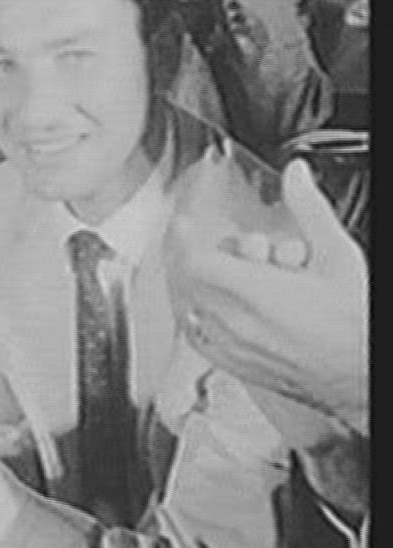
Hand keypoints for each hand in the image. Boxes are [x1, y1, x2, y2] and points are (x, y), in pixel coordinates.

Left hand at [174, 159, 366, 436]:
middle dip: (194, 255)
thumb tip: (296, 176)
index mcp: (256, 293)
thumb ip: (309, 209)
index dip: (184, 235)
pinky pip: (196, 338)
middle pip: (186, 280)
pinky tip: (208, 307)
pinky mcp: (235, 366)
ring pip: (187, 308)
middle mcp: (236, 323)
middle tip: (205, 241)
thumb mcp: (336, 254)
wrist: (364, 371)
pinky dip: (196, 316)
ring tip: (214, 272)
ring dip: (193, 284)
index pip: (194, 259)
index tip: (185, 221)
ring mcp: (232, 347)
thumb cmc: (354, 322)